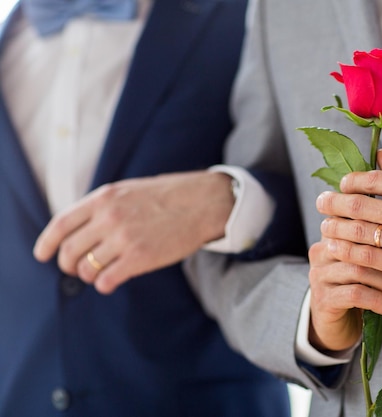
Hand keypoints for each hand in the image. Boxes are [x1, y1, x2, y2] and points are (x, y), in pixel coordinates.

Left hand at [33, 171, 234, 293]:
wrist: (203, 203)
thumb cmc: (169, 197)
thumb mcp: (129, 191)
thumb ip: (103, 207)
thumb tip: (80, 231)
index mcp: (104, 198)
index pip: (61, 224)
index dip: (47, 244)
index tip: (43, 255)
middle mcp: (109, 218)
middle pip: (70, 251)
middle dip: (68, 264)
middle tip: (76, 268)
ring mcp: (124, 239)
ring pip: (86, 268)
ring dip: (88, 275)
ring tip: (99, 273)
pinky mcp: (140, 258)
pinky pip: (106, 280)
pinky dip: (104, 284)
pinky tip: (111, 281)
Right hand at [308, 237, 381, 351]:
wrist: (334, 327)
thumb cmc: (356, 290)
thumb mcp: (364, 265)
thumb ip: (375, 248)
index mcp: (332, 237)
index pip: (358, 226)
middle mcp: (321, 252)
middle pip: (360, 247)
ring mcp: (319, 275)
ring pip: (359, 271)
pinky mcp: (322, 298)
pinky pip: (354, 294)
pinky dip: (377, 300)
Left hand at [316, 150, 381, 290]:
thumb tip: (378, 155)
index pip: (371, 179)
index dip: (349, 181)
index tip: (342, 184)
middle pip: (357, 206)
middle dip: (332, 203)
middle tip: (320, 202)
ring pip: (358, 234)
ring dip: (335, 229)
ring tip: (324, 226)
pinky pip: (369, 260)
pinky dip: (348, 253)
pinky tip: (337, 249)